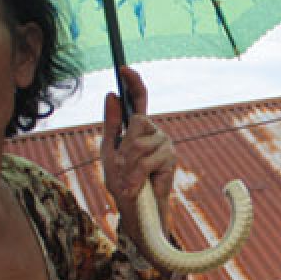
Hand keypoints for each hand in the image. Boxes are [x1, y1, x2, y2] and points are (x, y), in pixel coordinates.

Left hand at [101, 67, 176, 245]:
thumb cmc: (123, 182)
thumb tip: (111, 94)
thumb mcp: (110, 152)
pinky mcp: (170, 161)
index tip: (123, 68)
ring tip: (128, 181)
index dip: (133, 82)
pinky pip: (148, 160)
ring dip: (128, 166)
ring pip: (140, 143)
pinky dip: (136, 176)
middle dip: (124, 146)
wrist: (136, 211)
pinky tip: (136, 187)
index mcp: (139, 129)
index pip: (139, 99)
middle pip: (138, 121)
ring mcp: (165, 145)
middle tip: (121, 167)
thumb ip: (111, 124)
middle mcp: (155, 133)